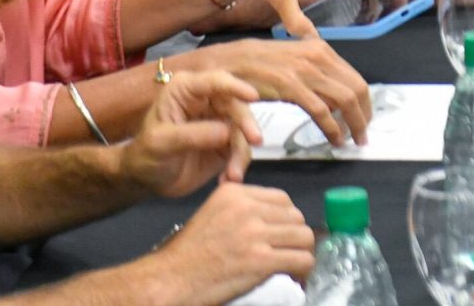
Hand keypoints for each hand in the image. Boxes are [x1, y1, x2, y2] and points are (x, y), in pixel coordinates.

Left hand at [121, 70, 267, 197]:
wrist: (146, 181)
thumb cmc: (145, 154)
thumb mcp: (159, 143)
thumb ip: (190, 135)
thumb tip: (225, 132)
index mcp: (187, 91)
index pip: (215, 81)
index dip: (236, 86)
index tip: (253, 97)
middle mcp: (207, 101)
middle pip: (236, 105)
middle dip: (246, 124)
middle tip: (255, 141)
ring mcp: (219, 122)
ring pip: (243, 130)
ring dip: (242, 152)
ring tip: (232, 175)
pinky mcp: (226, 143)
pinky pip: (241, 149)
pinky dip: (238, 164)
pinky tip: (227, 179)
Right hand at [150, 182, 316, 304]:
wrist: (169, 280)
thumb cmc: (187, 254)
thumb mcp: (213, 214)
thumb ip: (242, 210)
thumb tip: (274, 221)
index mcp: (235, 193)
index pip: (282, 199)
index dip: (286, 219)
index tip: (281, 235)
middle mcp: (247, 208)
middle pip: (296, 217)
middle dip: (295, 236)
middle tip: (288, 252)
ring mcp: (255, 233)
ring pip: (304, 236)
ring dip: (302, 252)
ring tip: (293, 264)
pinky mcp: (261, 260)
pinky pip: (301, 259)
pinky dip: (303, 269)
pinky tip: (295, 275)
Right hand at [177, 38, 372, 149]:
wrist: (224, 61)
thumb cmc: (255, 65)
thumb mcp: (290, 60)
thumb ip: (313, 71)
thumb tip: (333, 90)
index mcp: (320, 49)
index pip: (355, 78)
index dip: (364, 102)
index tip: (365, 119)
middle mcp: (318, 56)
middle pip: (356, 88)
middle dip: (364, 115)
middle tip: (362, 136)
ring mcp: (305, 69)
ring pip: (345, 99)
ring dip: (353, 123)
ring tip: (352, 140)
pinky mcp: (290, 85)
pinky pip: (321, 110)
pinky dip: (332, 127)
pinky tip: (334, 139)